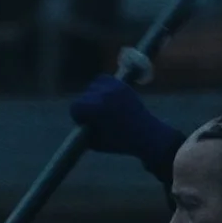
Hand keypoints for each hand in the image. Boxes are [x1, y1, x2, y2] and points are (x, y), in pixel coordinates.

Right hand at [68, 74, 185, 171]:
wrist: (146, 134)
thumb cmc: (119, 142)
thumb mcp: (95, 142)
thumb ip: (83, 131)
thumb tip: (77, 123)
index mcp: (96, 109)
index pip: (75, 107)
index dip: (78, 117)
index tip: (85, 123)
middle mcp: (104, 95)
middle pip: (83, 97)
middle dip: (86, 108)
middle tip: (94, 117)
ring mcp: (114, 88)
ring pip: (92, 86)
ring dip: (93, 96)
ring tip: (101, 106)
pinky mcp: (121, 85)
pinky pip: (103, 79)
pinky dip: (102, 86)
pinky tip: (106, 96)